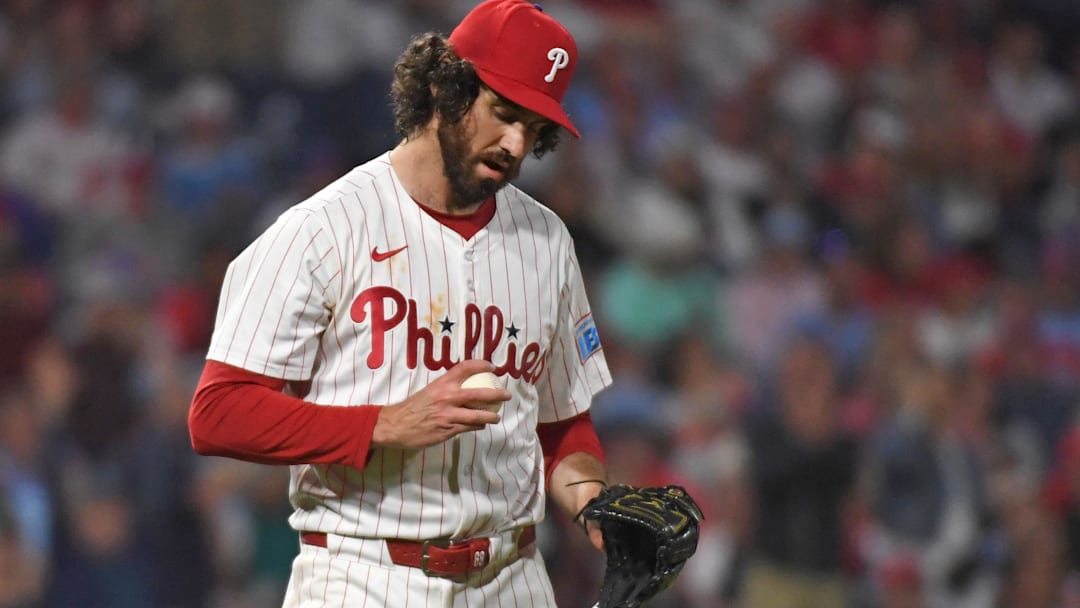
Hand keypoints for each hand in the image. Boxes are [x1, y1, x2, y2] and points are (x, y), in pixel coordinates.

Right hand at [371, 360, 509, 449]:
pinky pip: (469, 427)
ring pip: (478, 415)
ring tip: (496, 417)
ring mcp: (449, 415)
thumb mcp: (429, 391)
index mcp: (442, 384)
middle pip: (480, 393)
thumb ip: (446, 389)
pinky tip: (480, 426)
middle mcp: (448, 397)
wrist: (395, 425)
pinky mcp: (449, 430)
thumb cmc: (412, 408)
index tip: (493, 368)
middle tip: (507, 395)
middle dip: (497, 394)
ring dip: (491, 416)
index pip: (465, 368)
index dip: (482, 365)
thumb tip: (464, 388)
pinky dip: (477, 426)